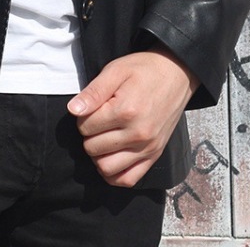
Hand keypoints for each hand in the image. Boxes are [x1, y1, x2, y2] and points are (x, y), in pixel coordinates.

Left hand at [67, 46, 199, 186]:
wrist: (176, 74)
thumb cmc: (144, 70)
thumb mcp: (115, 70)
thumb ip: (93, 92)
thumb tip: (73, 110)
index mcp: (126, 111)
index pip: (85, 126)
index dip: (82, 116)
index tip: (92, 106)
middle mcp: (138, 134)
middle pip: (93, 148)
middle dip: (88, 135)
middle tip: (96, 120)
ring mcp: (148, 148)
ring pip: (106, 168)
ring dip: (97, 155)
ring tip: (102, 137)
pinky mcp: (154, 156)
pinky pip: (128, 179)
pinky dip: (114, 174)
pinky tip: (110, 156)